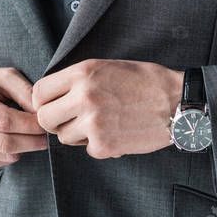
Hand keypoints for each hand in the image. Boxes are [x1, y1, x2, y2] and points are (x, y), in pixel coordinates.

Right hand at [0, 66, 47, 169]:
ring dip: (24, 149)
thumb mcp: (4, 77)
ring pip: (2, 155)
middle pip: (3, 142)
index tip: (46, 124)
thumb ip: (24, 91)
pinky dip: (11, 156)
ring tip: (33, 137)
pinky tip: (16, 142)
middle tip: (47, 137)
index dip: (28, 125)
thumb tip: (41, 113)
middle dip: (31, 141)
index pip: (3, 120)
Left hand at [31, 59, 183, 158]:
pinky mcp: (105, 145)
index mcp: (83, 73)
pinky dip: (98, 145)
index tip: (53, 105)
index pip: (39, 92)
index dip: (43, 101)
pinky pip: (86, 149)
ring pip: (63, 137)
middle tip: (70, 120)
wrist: (176, 101)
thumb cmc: (144, 81)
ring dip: (77, 134)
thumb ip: (78, 79)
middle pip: (44, 118)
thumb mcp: (107, 67)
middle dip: (54, 121)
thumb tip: (53, 95)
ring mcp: (93, 123)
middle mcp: (84, 97)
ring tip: (99, 124)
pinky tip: (115, 133)